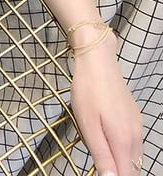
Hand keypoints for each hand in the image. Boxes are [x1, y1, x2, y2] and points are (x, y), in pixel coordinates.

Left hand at [70, 33, 143, 175]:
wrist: (97, 61)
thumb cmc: (88, 90)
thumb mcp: (87, 124)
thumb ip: (100, 154)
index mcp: (123, 141)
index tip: (101, 171)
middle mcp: (135, 137)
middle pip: (130, 168)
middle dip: (113, 168)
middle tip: (94, 153)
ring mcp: (136, 126)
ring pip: (130, 155)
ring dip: (115, 157)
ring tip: (94, 138)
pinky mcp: (134, 118)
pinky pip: (130, 141)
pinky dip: (118, 144)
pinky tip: (102, 129)